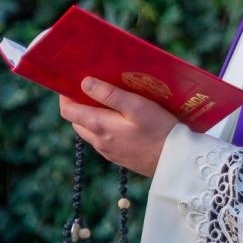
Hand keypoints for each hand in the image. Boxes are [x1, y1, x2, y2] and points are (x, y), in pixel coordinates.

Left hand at [59, 78, 178, 176]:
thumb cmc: (159, 130)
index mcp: (99, 127)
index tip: (73, 80)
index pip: (68, 111)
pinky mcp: (119, 157)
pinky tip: (122, 119)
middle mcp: (99, 141)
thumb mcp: (136, 106)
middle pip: (77, 120)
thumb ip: (109, 94)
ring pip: (89, 130)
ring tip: (109, 101)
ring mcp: (108, 151)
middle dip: (79, 104)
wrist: (176, 161)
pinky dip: (104, 126)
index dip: (65, 95)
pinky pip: (103, 139)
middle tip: (93, 87)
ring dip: (92, 115)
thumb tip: (85, 83)